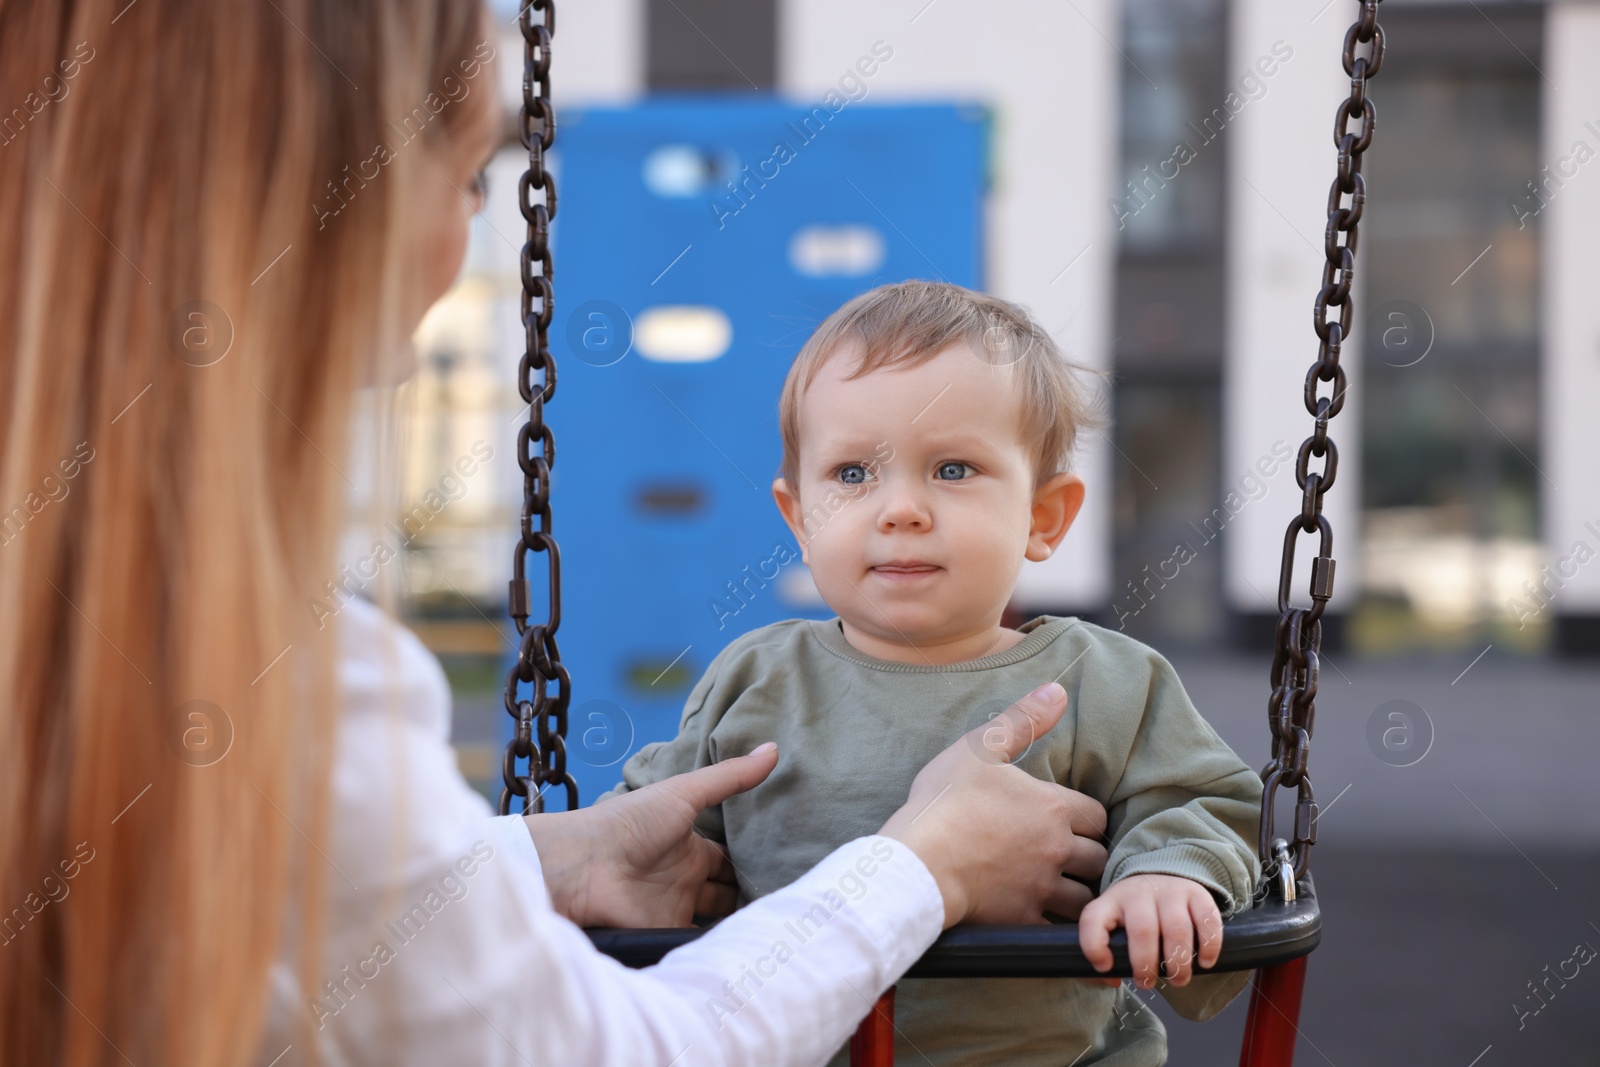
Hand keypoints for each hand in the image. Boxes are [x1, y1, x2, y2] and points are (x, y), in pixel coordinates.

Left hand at [522, 743, 779, 927]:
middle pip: (729, 890)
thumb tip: (774, 748)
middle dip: (754, 894)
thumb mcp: (685, 792)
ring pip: (720, 918)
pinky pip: (700, 942)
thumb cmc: (631, 821)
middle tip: (793, 896)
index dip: (756, 860)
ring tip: (782, 921)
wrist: (584, 865)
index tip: (793, 864)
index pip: (732, 857)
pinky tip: (752, 941)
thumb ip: (730, 777)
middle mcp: (687, 878)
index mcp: (691, 846)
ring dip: (741, 920)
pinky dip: (720, 944)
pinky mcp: (667, 934)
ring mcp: (677, 908)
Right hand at [878, 682, 1108, 928]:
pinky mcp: (1023, 919)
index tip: (1070, 821)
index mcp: (1053, 808)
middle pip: (1099, 858)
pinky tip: (1045, 918)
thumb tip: (1057, 690)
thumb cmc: (945, 802)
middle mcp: (1056, 850)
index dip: (1086, 818)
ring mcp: (1041, 888)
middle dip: (1090, 857)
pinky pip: (1058, 929)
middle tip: (1072, 855)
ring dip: (1079, 893)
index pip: (1097, 816)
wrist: (918, 861)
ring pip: (1085, 897)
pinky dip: (1058, 925)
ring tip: (1063, 888)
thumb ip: (1022, 720)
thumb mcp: (979, 748)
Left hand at [1078, 873, 1221, 988]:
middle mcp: (1139, 893)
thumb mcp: (1111, 927)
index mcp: (1110, 902)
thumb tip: (1112, 978)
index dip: (1094, 947)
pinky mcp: (1197, 894)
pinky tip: (1205, 963)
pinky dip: (1209, 947)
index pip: (1093, 919)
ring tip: (1178, 979)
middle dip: (1146, 965)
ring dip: (1179, 963)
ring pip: (1177, 928)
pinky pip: (1207, 921)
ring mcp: (1170, 891)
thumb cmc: (1132, 916)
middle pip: (1143, 930)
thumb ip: (1103, 954)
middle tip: (1148, 984)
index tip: (1105, 967)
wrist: (1160, 878)